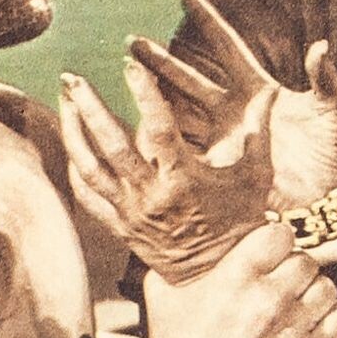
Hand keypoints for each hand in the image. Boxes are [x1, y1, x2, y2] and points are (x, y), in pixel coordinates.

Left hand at [58, 57, 271, 281]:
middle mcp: (151, 196)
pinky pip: (88, 197)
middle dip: (89, 108)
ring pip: (90, 169)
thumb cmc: (240, 219)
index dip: (144, 94)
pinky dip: (75, 169)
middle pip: (111, 146)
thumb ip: (259, 134)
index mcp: (184, 180)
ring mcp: (131, 213)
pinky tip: (70, 144)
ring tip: (63, 101)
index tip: (130, 65)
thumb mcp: (255, 177)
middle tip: (72, 77)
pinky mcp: (119, 227)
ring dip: (73, 132)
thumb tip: (272, 93)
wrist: (217, 273)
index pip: (158, 129)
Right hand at [141, 0, 336, 207]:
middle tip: (132, 43)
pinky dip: (162, 143)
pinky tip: (136, 134)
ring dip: (151, 97)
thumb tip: (319, 46)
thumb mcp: (333, 111)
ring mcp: (224, 138)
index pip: (227, 47)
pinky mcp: (220, 167)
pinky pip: (184, 152)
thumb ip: (325, 78)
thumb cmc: (335, 151)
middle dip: (160, 60)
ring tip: (125, 82)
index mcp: (261, 89)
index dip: (207, 21)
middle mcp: (235, 110)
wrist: (329, 198)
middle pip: (190, 77)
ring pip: (178, 112)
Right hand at [143, 222, 336, 337]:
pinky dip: (326, 322)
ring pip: (326, 289)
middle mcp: (270, 300)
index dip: (273, 242)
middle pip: (306, 262)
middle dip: (292, 270)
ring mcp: (293, 331)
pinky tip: (304, 329)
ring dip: (311, 295)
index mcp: (236, 277)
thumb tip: (186, 234)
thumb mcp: (162, 293)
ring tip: (291, 308)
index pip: (280, 234)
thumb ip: (178, 258)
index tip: (265, 254)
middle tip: (277, 285)